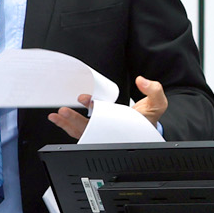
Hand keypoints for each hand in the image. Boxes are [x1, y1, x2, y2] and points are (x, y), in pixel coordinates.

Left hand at [47, 77, 167, 139]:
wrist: (147, 130)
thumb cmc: (149, 119)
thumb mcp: (157, 103)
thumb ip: (153, 89)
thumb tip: (141, 80)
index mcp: (120, 125)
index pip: (103, 119)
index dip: (93, 108)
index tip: (84, 99)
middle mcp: (108, 131)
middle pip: (87, 129)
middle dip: (73, 120)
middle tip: (63, 111)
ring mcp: (100, 132)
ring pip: (81, 132)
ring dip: (66, 124)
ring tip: (56, 116)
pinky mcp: (95, 131)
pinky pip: (79, 132)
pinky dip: (67, 126)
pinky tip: (59, 119)